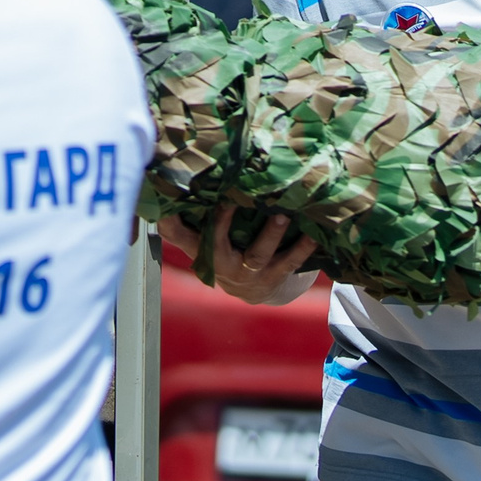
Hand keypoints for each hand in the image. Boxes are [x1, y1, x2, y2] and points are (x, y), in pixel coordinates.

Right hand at [157, 206, 317, 303]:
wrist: (251, 290)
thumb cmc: (224, 252)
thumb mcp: (201, 242)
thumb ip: (186, 222)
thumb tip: (166, 191)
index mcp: (200, 252)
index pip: (179, 235)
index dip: (172, 223)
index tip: (170, 202)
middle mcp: (220, 265)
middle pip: (216, 245)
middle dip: (222, 223)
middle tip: (232, 199)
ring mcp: (247, 275)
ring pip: (257, 255)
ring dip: (269, 235)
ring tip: (281, 215)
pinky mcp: (273, 279)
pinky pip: (289, 263)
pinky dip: (302, 248)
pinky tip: (314, 233)